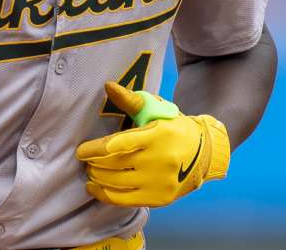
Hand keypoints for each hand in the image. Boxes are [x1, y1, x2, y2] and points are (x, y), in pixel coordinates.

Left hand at [75, 83, 229, 207]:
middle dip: (93, 163)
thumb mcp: (156, 110)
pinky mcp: (159, 199)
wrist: (204, 154)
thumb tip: (107, 86)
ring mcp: (160, 182)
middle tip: (85, 160)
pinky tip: (95, 187)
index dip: (93, 150)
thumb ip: (130, 100)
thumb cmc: (173, 128)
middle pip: (114, 165)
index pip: (116, 145)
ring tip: (91, 171)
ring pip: (117, 183)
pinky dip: (105, 195)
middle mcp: (159, 161)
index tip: (80, 150)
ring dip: (97, 177)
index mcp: (157, 135)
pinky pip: (125, 200)